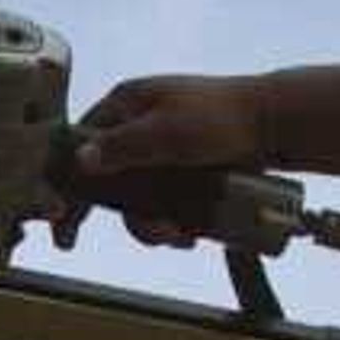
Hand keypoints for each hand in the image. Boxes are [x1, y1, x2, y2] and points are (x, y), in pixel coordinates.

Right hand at [57, 73, 268, 244]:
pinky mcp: (183, 170)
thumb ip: (121, 147)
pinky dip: (175, 220)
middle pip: (112, 183)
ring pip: (140, 200)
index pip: (81, 146)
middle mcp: (139, 127)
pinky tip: (192, 231)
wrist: (274, 124)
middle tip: (154, 235)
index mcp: (126, 104)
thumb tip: (81, 161)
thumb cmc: (220, 119)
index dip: (70, 185)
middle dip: (131, 215)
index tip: (64, 223)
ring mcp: (162, 150)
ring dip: (156, 224)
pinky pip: (165, 203)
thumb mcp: (165, 132)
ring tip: (181, 234)